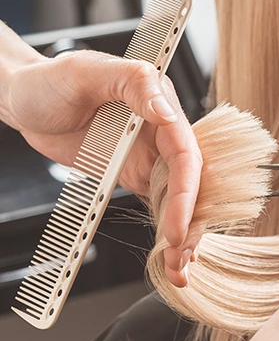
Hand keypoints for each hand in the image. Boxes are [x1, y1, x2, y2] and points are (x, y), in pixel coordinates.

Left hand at [5, 50, 201, 285]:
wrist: (24, 101)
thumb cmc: (50, 81)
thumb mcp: (86, 72)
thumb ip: (133, 84)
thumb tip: (167, 112)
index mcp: (158, 105)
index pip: (185, 154)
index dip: (186, 193)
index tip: (176, 228)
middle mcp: (161, 134)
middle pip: (191, 183)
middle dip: (191, 223)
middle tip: (181, 257)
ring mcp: (150, 158)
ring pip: (179, 200)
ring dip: (183, 235)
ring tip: (177, 268)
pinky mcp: (136, 176)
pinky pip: (158, 205)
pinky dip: (166, 231)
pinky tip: (168, 255)